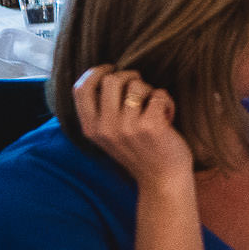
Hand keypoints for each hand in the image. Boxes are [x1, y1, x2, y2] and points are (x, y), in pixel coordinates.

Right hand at [72, 68, 190, 190]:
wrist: (162, 180)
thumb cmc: (139, 151)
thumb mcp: (109, 135)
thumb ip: (101, 111)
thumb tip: (103, 74)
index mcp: (90, 128)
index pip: (80, 88)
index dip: (96, 72)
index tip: (111, 69)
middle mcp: (105, 127)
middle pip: (110, 79)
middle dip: (130, 77)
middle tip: (141, 89)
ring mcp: (127, 127)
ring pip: (137, 85)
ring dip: (150, 91)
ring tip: (154, 108)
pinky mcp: (150, 126)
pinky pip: (158, 94)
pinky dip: (166, 100)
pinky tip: (167, 116)